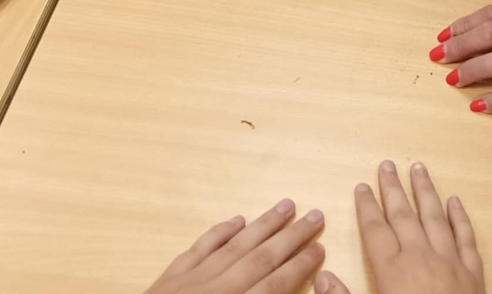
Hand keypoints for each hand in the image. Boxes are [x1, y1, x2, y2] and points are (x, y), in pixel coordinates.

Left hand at [144, 201, 324, 293]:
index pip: (276, 286)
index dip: (301, 266)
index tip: (321, 249)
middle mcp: (219, 291)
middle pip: (262, 258)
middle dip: (291, 237)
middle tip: (315, 215)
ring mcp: (193, 280)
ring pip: (235, 245)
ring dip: (263, 225)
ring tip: (286, 205)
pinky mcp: (171, 277)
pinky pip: (200, 247)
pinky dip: (220, 232)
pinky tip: (236, 219)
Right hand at [316, 161, 484, 293]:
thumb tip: (321, 275)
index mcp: (393, 272)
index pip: (376, 230)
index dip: (367, 207)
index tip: (361, 186)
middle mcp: (421, 259)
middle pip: (404, 216)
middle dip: (393, 190)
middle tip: (386, 164)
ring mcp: (450, 264)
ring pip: (436, 218)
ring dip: (426, 192)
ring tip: (418, 168)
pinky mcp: (474, 275)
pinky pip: (466, 239)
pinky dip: (460, 218)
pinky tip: (455, 201)